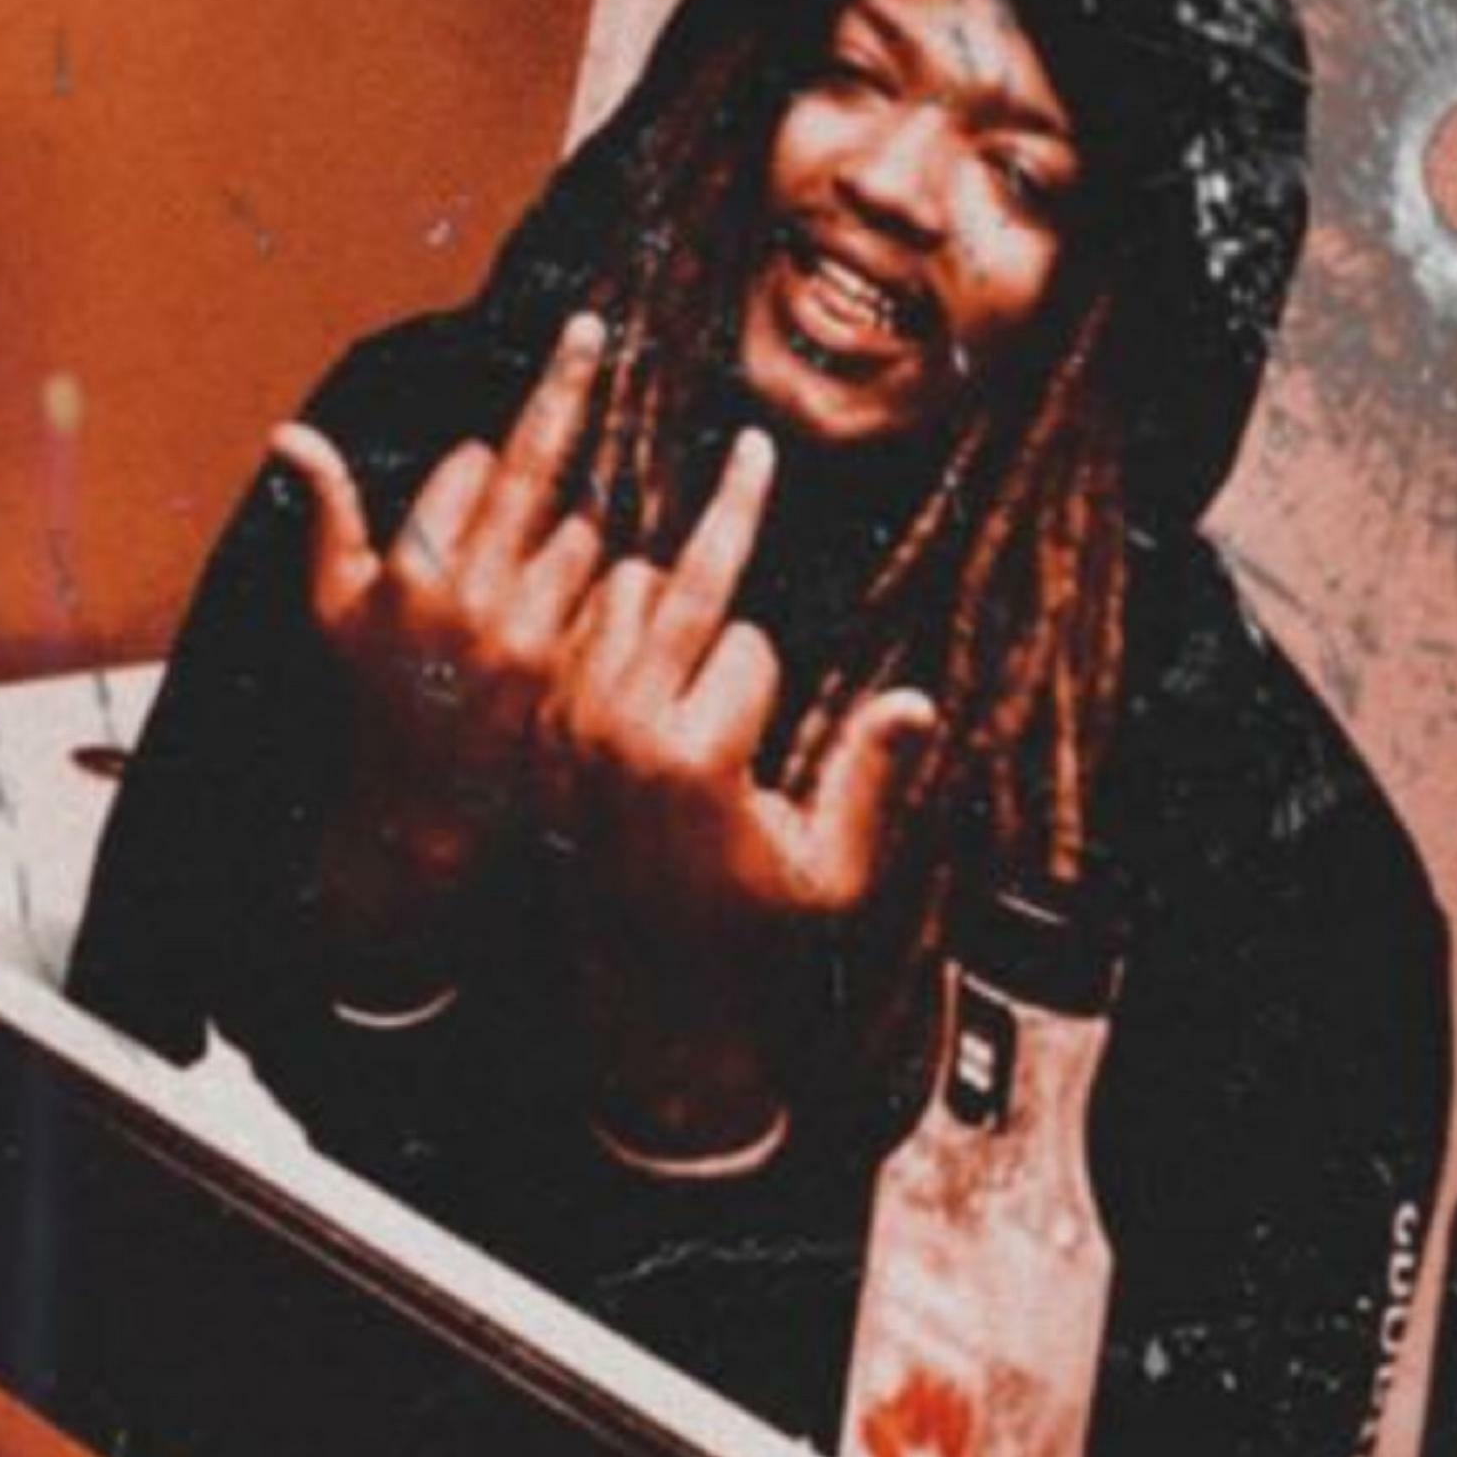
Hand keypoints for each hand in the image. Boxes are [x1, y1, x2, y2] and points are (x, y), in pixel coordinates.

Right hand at [271, 315, 609, 959]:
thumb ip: (327, 512)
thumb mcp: (335, 607)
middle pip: (536, 472)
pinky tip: (589, 613)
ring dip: (574, 535)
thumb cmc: (372, 697)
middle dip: (564, 397)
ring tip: (548, 576)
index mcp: (410, 572)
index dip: (476, 464)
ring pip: (582, 534)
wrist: (422, 812)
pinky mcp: (576, 674)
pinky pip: (613, 597)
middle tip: (587, 346)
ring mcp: (529, 636)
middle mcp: (470, 597)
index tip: (479, 471)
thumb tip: (290, 431)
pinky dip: (606, 592)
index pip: (470, 464)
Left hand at [546, 426, 936, 1147]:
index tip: (771, 718)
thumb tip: (918, 703)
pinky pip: (568, 632)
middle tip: (750, 450)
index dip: (772, 669)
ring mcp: (568, 729)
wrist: (641, 1006)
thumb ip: (870, 783)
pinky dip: (595, 600)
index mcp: (695, 759)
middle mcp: (620, 731)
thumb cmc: (752, 940)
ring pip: (614, 598)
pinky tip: (614, 577)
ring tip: (681, 557)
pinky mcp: (538, 735)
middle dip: (720, 543)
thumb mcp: (831, 877)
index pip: (747, 642)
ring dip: (653, 580)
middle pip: (674, 591)